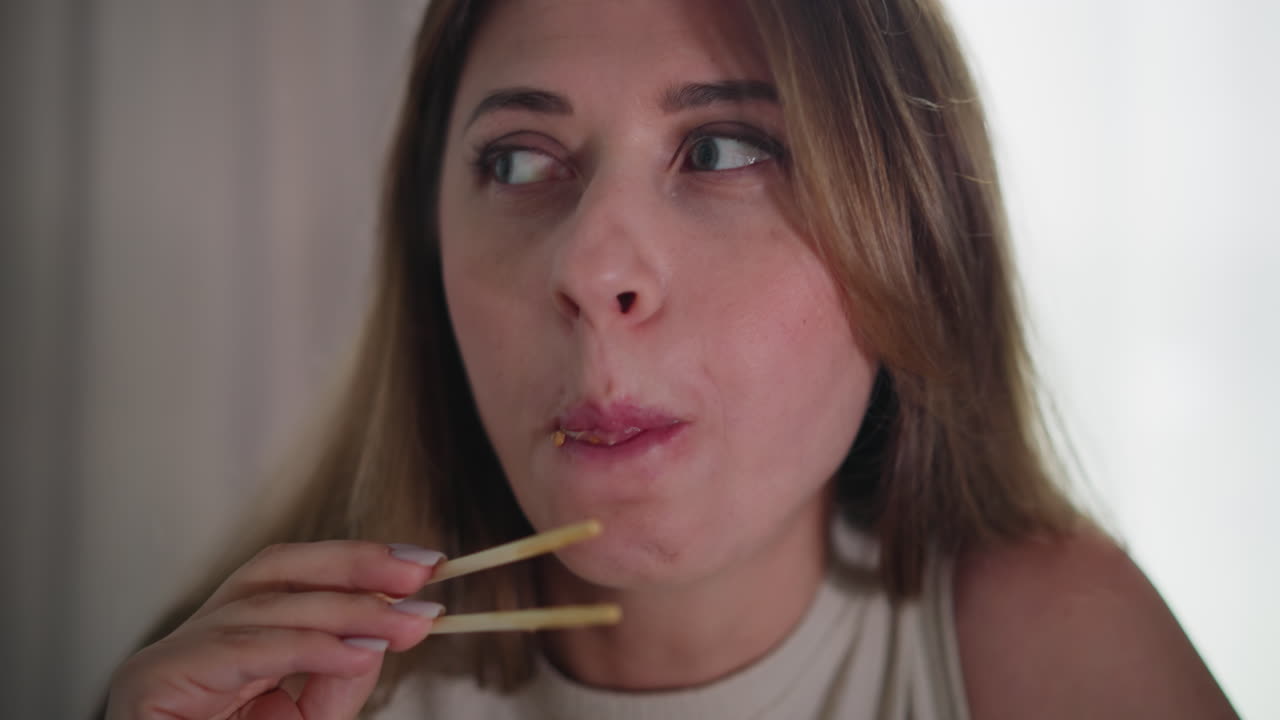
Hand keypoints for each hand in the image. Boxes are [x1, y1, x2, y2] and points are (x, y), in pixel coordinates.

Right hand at [105, 540, 444, 719]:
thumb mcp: (308, 719)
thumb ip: (339, 675)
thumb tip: (382, 631)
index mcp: (230, 645)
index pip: (292, 578)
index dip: (357, 562)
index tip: (423, 564)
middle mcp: (195, 642)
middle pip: (274, 570)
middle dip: (354, 564)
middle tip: (421, 571)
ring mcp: (169, 659)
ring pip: (267, 606)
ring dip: (349, 610)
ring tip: (407, 621)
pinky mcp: (154, 682)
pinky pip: (247, 649)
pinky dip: (310, 646)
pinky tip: (359, 650)